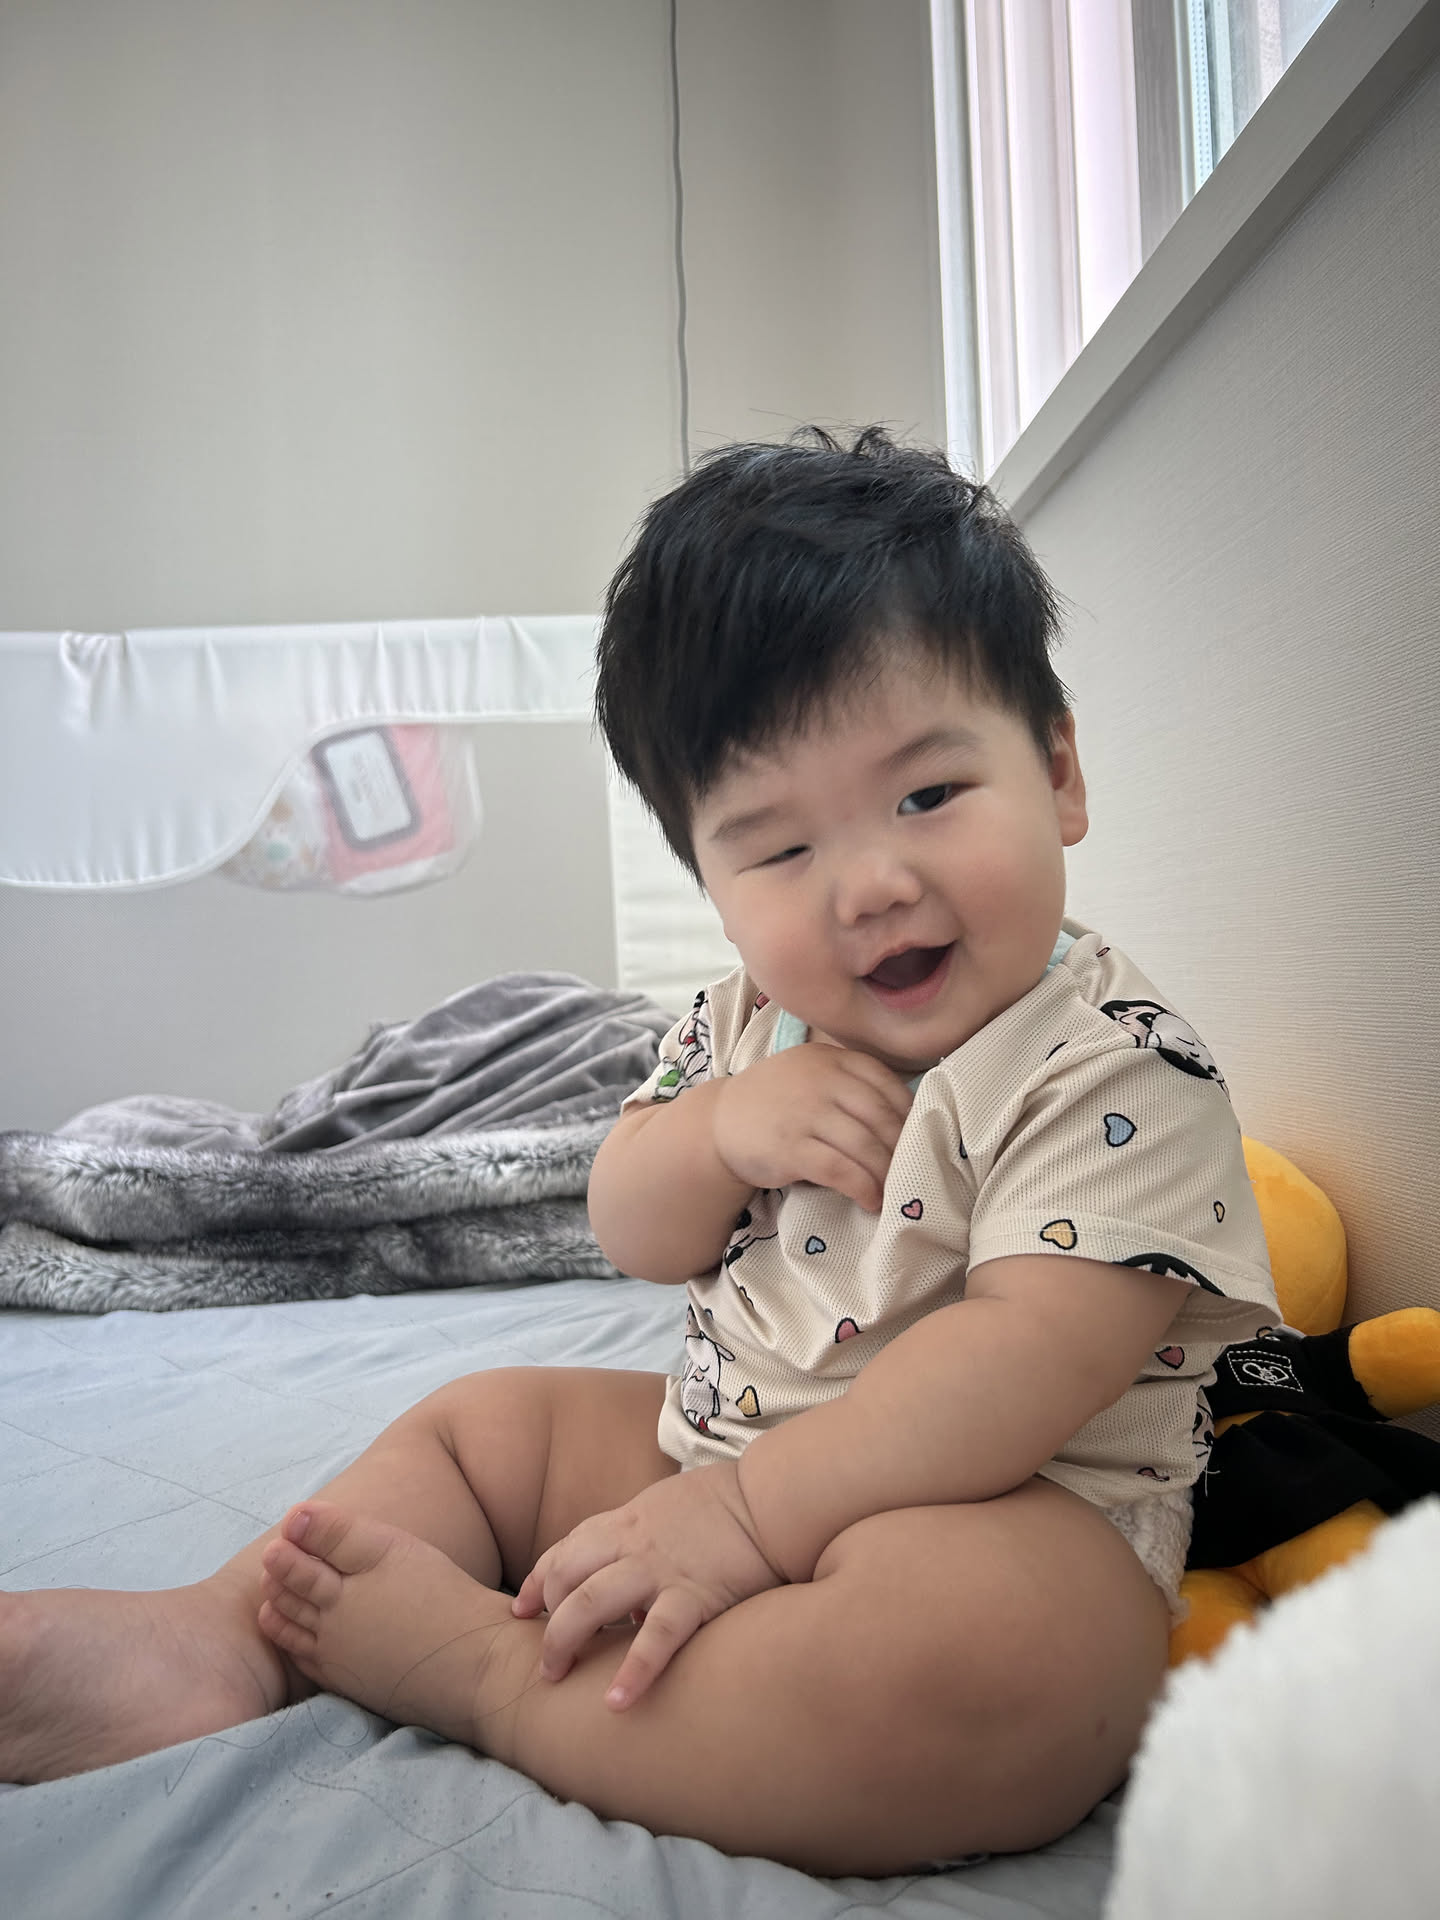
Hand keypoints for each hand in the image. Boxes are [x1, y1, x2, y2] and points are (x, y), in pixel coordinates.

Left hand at [511, 1464, 784, 1707]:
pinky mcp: (695, 1594)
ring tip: (555, 1678)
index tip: (524, 1609)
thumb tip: (631, 1586)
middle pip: (568, 1577)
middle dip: (546, 1620)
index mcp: (627, 1521)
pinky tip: (616, 1701)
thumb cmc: (727, 1505)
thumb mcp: (669, 1508)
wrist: (774, 1497)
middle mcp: (633, 1543)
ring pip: (593, 1602)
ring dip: (566, 1640)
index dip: (540, 1581)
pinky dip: (633, 1669)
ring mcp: (660, 1569)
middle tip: (543, 1663)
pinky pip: (656, 1636)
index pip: (567, 1550)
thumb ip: (642, 1538)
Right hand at [711, 1043, 912, 1211]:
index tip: (916, 1139)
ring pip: (865, 1145)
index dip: (909, 1116)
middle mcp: (821, 1080)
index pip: (887, 1083)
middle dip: (902, 1150)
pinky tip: (870, 1201)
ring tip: (895, 1193)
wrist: (719, 1121)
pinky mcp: (790, 1148)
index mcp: (831, 1058)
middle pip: (881, 1117)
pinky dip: (863, 1188)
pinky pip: (840, 1170)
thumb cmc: (776, 1101)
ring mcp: (805, 1113)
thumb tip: (907, 1120)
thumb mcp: (811, 1075)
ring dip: (887, 1175)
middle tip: (911, 1172)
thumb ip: (850, 1084)